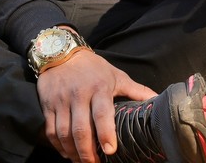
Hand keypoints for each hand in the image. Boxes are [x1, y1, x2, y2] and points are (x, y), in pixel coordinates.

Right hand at [37, 49, 155, 162]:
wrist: (62, 53)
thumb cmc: (93, 68)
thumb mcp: (116, 76)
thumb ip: (136, 90)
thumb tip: (158, 100)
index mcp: (99, 88)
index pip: (102, 114)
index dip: (106, 134)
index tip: (110, 151)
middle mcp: (79, 95)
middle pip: (81, 129)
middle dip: (87, 152)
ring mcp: (61, 101)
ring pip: (64, 133)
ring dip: (73, 152)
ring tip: (82, 162)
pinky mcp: (48, 105)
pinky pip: (51, 131)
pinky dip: (58, 147)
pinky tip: (67, 154)